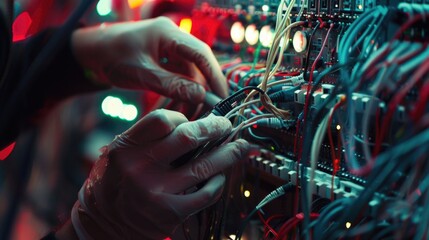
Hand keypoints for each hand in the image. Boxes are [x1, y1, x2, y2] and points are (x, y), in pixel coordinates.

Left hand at [71, 17, 227, 102]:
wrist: (93, 53)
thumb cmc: (112, 57)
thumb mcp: (142, 73)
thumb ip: (171, 84)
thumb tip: (201, 96)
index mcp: (169, 33)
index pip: (202, 53)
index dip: (215, 76)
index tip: (223, 97)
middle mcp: (174, 38)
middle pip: (200, 64)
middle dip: (204, 89)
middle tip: (209, 112)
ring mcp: (171, 49)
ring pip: (191, 74)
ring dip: (192, 94)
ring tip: (190, 115)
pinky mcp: (166, 60)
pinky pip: (181, 78)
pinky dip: (182, 93)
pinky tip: (180, 109)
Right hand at [71, 109, 249, 238]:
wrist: (102, 225)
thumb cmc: (115, 183)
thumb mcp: (121, 153)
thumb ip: (149, 136)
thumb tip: (189, 116)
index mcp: (126, 148)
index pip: (162, 120)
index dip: (183, 117)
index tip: (192, 120)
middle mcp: (140, 168)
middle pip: (188, 137)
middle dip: (215, 127)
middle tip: (226, 125)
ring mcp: (157, 192)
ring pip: (205, 166)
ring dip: (229, 153)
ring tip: (241, 146)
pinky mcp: (171, 213)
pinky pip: (206, 193)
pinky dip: (218, 182)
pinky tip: (221, 176)